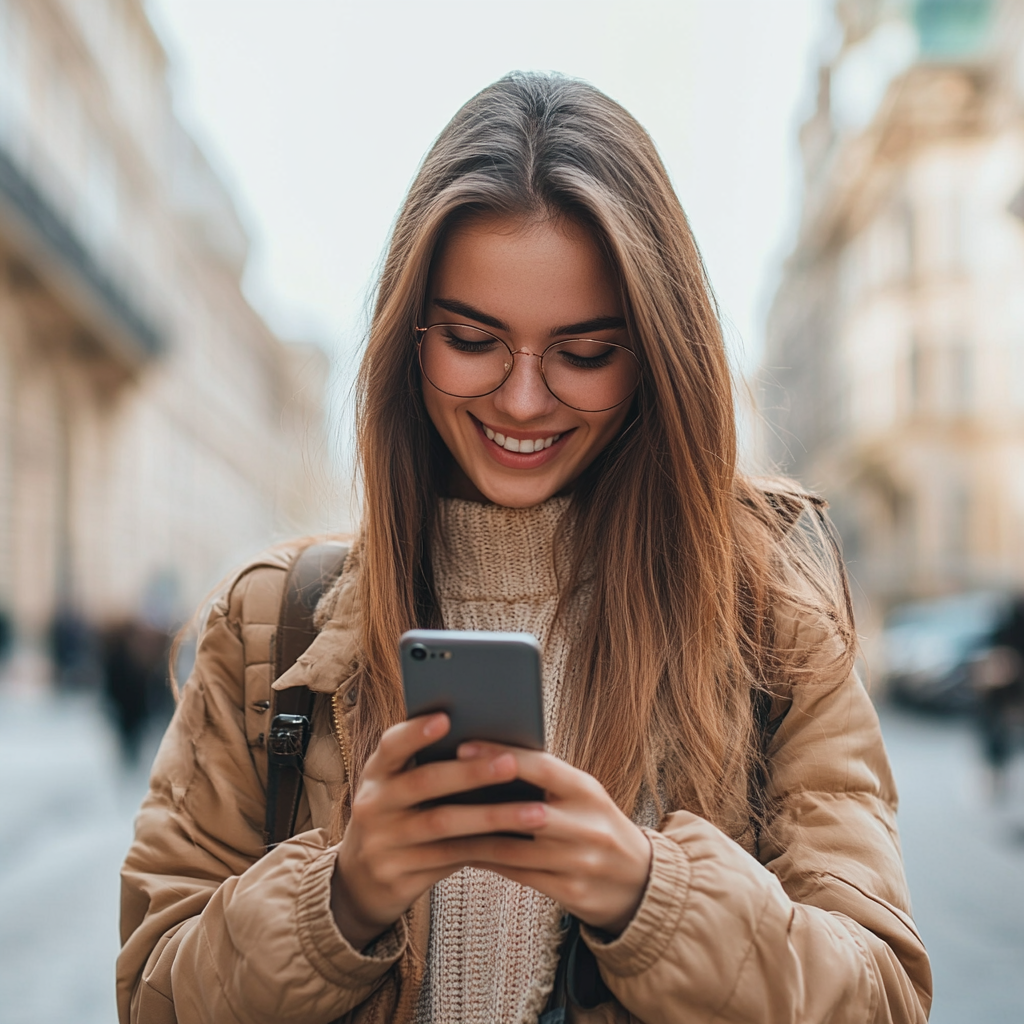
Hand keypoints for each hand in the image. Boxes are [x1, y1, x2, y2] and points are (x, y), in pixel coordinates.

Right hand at [330, 714, 578, 948]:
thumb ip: (428, 765)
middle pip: (424, 783)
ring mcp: (382, 843)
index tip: (446, 717)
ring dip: (491, 816)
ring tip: (533, 811)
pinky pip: (449, 858)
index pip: (391, 746)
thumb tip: (493, 744)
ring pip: (443, 825)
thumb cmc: (399, 815)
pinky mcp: (397, 875)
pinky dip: (485, 847)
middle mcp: (373, 805)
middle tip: (511, 763)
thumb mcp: (398, 787)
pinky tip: (517, 841)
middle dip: (470, 773)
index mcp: (376, 773)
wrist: (360, 879)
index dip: (416, 732)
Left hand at [450, 742, 652, 934]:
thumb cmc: (595, 824)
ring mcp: (580, 862)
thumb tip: (488, 757)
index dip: (501, 757)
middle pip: (523, 813)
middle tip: (438, 790)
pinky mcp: (570, 892)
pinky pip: (517, 875)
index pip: (541, 767)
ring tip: (438, 822)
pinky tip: (462, 850)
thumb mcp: (583, 796)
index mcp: (588, 791)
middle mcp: (587, 825)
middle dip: (479, 802)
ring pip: (513, 849)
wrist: (639, 880)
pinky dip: (486, 861)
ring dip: (472, 836)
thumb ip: (547, 780)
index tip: (462, 746)